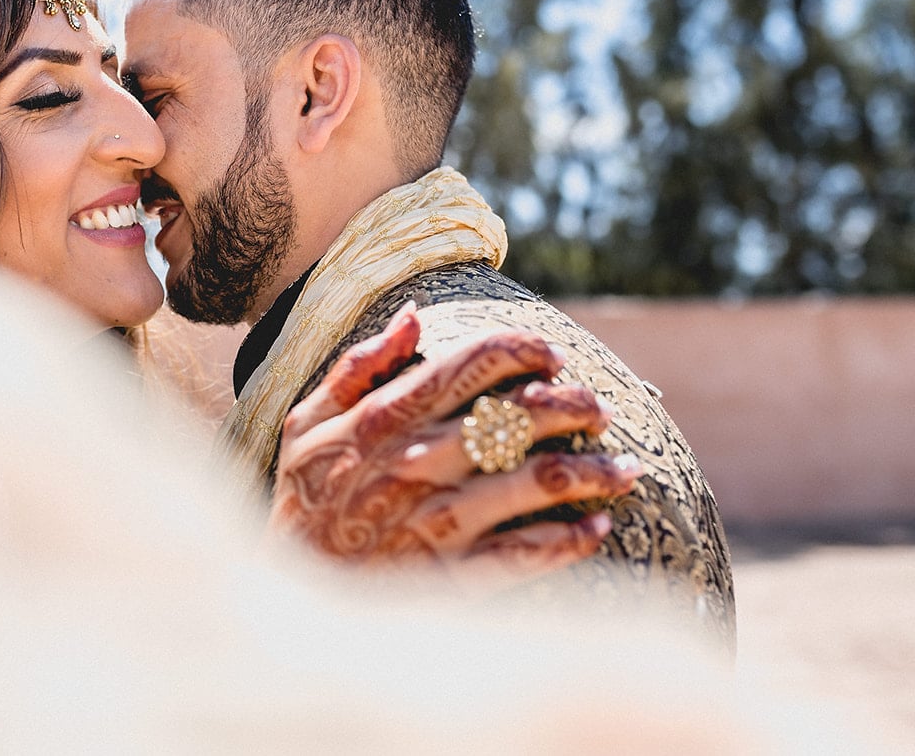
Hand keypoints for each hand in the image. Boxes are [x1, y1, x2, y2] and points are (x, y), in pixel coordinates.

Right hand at [268, 302, 639, 590]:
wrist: (287, 598)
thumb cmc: (303, 501)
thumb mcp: (305, 421)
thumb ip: (358, 366)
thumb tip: (414, 316)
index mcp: (384, 418)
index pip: (471, 363)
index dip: (523, 351)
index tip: (550, 357)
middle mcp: (417, 462)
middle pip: (519, 417)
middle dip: (574, 405)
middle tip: (597, 409)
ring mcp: (437, 520)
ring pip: (537, 484)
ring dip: (594, 474)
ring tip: (627, 469)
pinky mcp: (451, 576)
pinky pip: (526, 555)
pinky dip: (571, 541)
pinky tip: (597, 529)